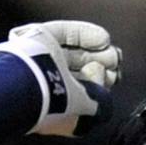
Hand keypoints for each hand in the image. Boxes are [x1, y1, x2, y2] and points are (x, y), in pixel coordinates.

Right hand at [0, 21, 121, 135]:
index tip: (113, 77)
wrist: (30, 87)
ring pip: (71, 52)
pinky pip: (65, 33)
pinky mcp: (38, 39)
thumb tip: (102, 75)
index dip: (100, 83)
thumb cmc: (58, 106)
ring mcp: (41, 60)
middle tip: (115, 61)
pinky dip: (85, 34)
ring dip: (95, 50)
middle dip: (99, 65)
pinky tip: (102, 39)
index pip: (79, 92)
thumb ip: (103, 100)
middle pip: (76, 71)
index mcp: (55, 105)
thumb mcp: (90, 111)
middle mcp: (47, 84)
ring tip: (109, 49)